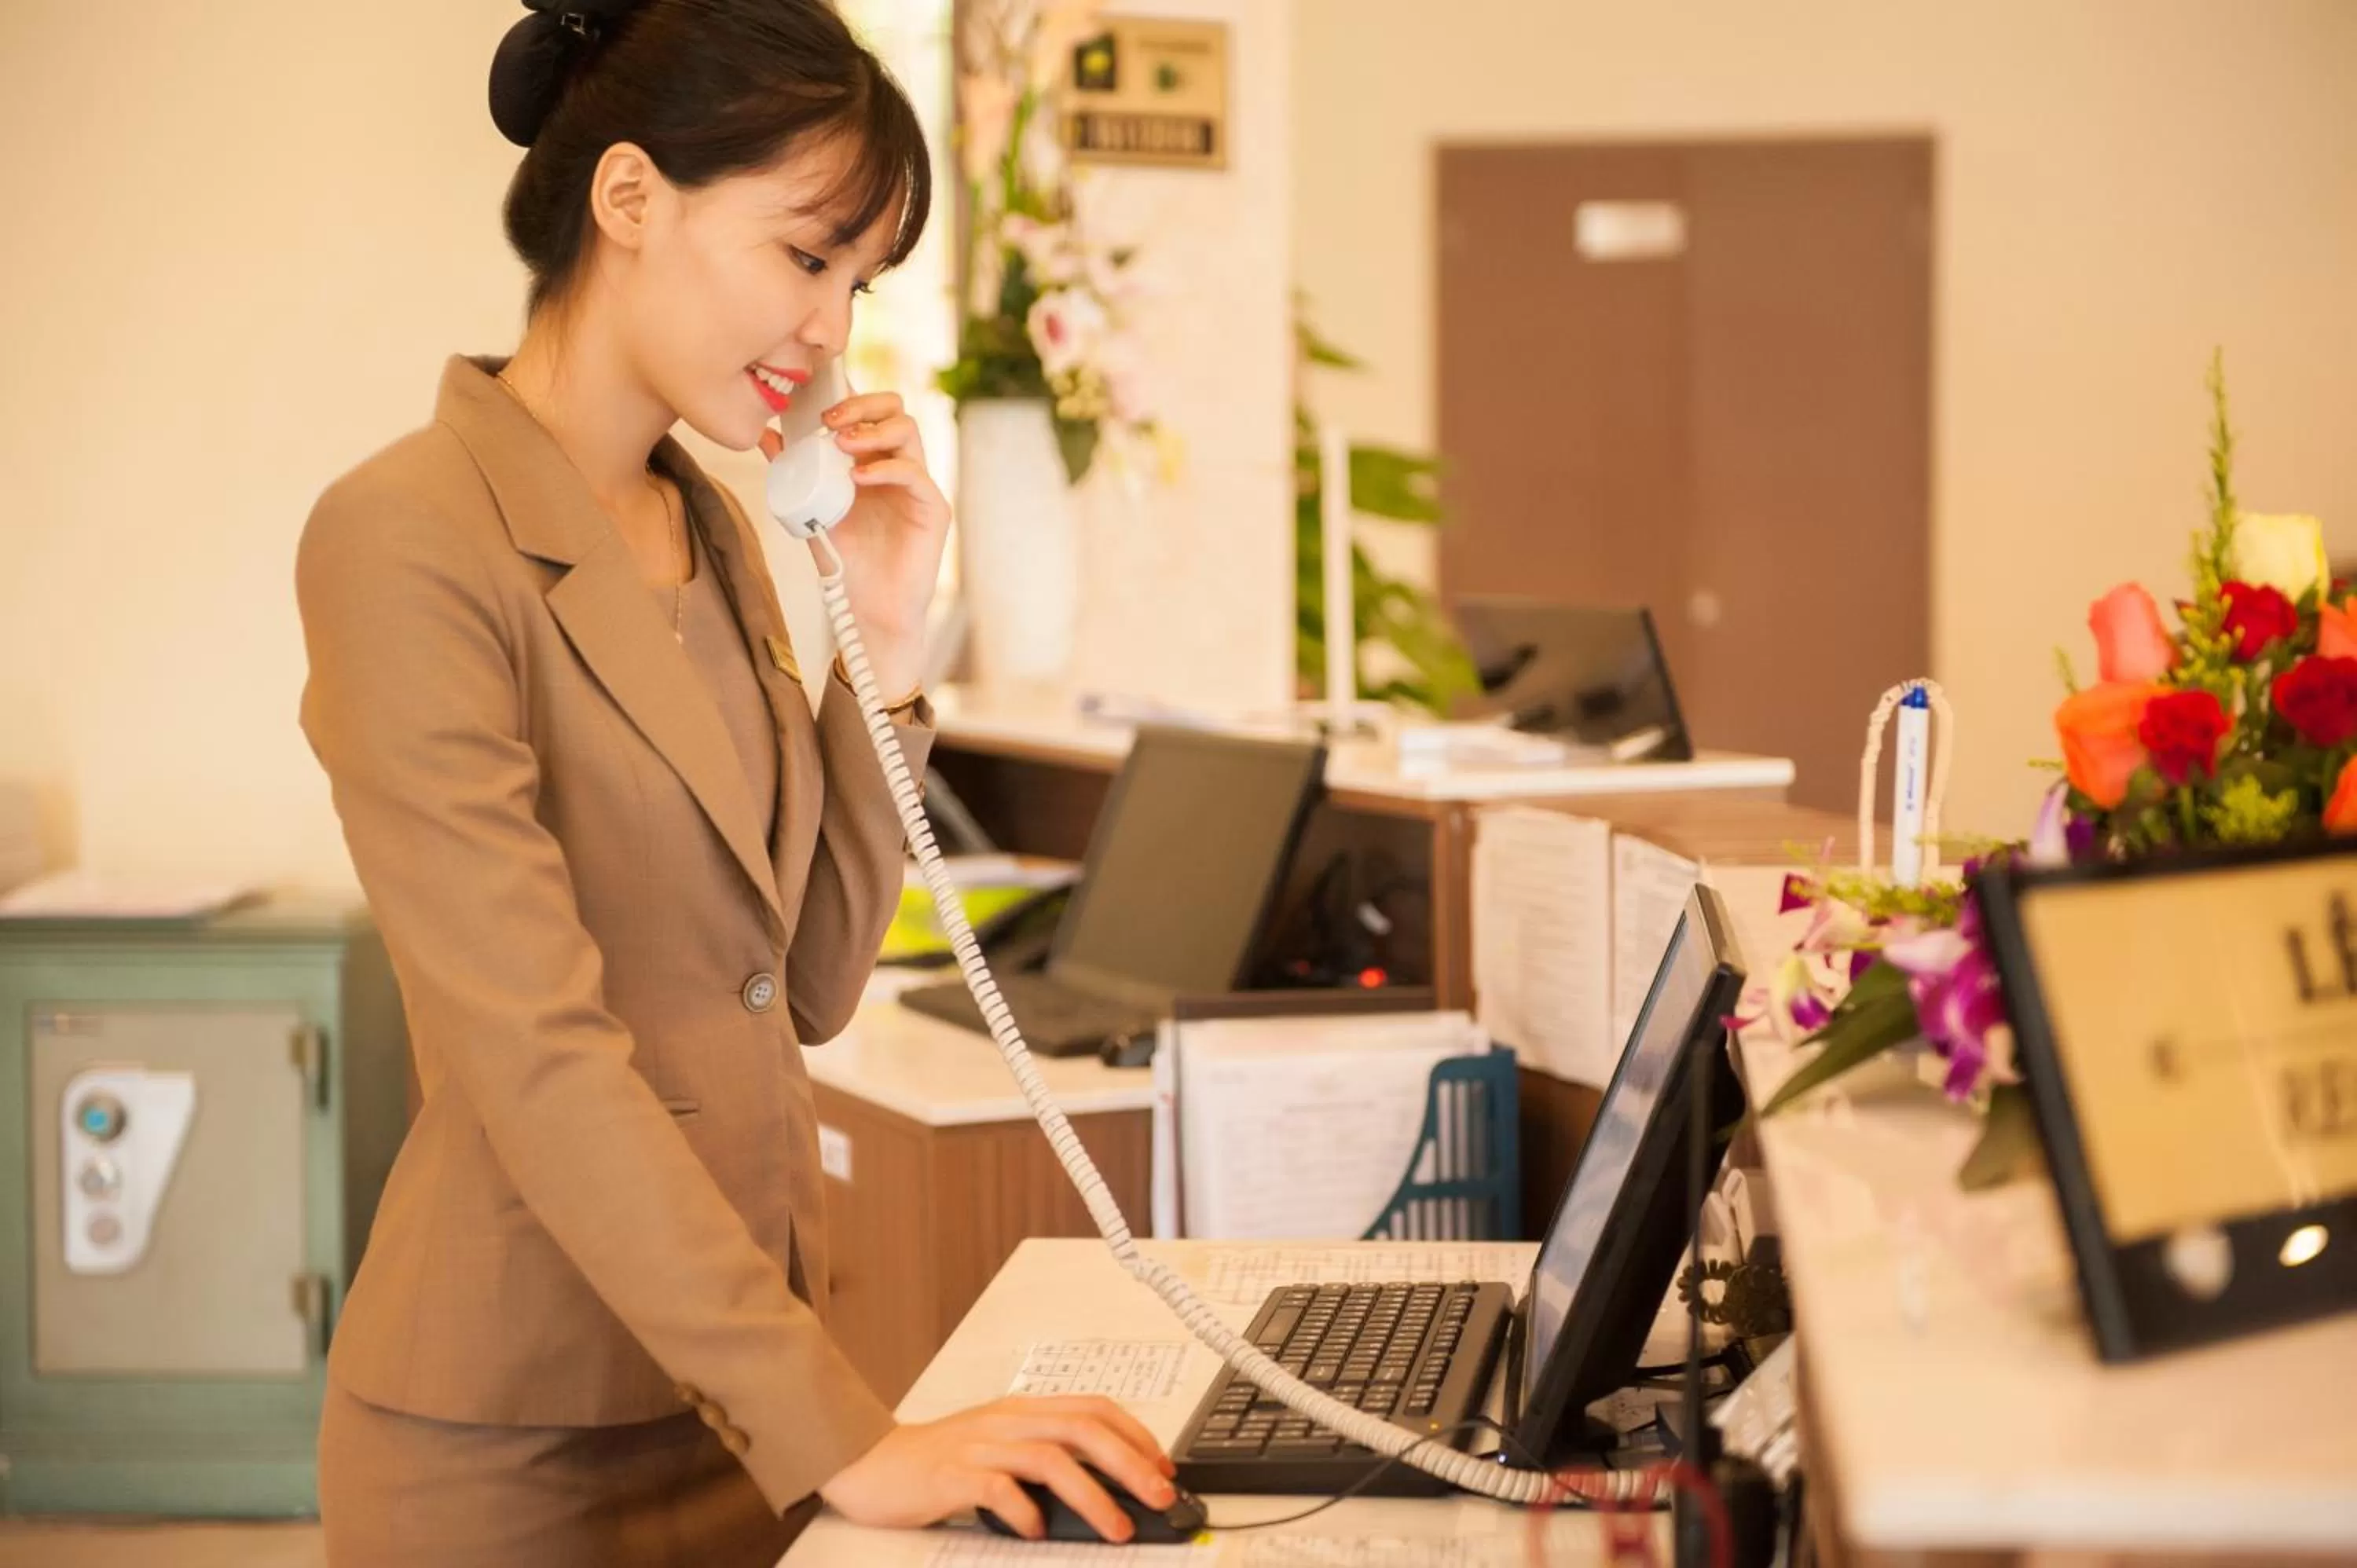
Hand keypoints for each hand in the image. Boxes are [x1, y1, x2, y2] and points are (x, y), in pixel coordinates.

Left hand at [759, 391, 947, 698]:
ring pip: (909, 431)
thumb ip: (793, 473)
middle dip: (862, 405)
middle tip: (830, 421)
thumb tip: (765, 435)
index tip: (815, 407)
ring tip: (841, 444)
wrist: (866, 610)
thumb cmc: (845, 563)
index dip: (849, 399)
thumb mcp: (810, 510)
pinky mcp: (932, 508)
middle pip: (895, 409)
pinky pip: (915, 474)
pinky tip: (859, 478)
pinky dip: (886, 469)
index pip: (870, 412)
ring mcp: (918, 485)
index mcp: (872, 461)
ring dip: (872, 430)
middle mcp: (898, 466)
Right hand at [817, 1395, 1177, 1541]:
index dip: (1135, 1435)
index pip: (1092, 1408)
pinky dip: (1024, 1510)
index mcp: (1022, 1410)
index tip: (1164, 1468)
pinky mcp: (951, 1476)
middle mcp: (1006, 1422)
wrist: (869, 1462)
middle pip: (1082, 1428)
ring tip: (1117, 1527)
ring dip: (1092, 1494)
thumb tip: (1105, 1491)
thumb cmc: (938, 1461)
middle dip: (1130, 1462)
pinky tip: (1037, 1531)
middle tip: (1159, 1496)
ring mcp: (978, 1446)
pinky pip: (997, 1488)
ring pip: (1049, 1458)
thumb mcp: (998, 1448)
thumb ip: (1042, 1460)